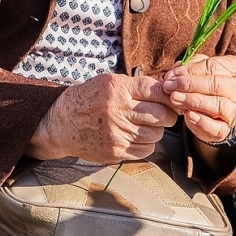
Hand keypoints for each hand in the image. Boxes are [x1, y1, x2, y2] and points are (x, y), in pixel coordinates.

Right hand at [26, 73, 178, 162]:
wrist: (62, 123)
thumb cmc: (90, 99)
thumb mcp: (110, 83)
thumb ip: (137, 87)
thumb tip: (169, 90)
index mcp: (117, 89)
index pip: (156, 91)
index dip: (170, 96)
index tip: (173, 99)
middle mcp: (117, 110)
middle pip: (161, 116)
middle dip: (168, 115)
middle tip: (164, 115)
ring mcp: (116, 133)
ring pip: (156, 134)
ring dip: (157, 130)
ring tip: (146, 125)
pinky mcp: (115, 151)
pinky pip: (146, 150)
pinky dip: (147, 144)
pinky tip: (138, 137)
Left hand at [162, 55, 235, 143]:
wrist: (216, 109)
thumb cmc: (207, 84)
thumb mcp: (201, 70)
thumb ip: (188, 68)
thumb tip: (172, 73)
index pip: (213, 66)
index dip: (190, 70)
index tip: (173, 74)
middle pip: (216, 84)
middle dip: (189, 85)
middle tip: (169, 86)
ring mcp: (235, 110)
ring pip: (217, 105)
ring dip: (193, 101)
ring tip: (174, 98)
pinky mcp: (227, 128)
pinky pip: (217, 128)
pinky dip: (202, 122)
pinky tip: (188, 116)